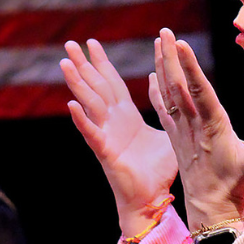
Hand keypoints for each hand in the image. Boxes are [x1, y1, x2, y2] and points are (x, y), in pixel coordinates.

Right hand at [60, 39, 177, 237]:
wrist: (152, 200)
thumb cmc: (159, 170)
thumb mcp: (167, 133)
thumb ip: (168, 112)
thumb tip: (178, 95)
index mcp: (126, 116)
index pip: (111, 82)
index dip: (102, 62)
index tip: (92, 43)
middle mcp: (113, 122)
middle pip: (95, 86)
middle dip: (84, 64)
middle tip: (70, 43)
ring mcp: (106, 135)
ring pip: (89, 104)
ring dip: (77, 83)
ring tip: (65, 63)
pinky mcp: (106, 152)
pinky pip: (92, 134)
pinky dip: (82, 120)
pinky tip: (71, 105)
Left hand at [150, 29, 243, 229]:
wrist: (210, 208)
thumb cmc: (235, 184)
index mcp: (211, 125)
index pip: (198, 90)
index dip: (189, 66)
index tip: (180, 43)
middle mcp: (192, 124)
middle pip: (178, 85)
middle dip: (171, 57)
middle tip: (164, 31)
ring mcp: (181, 130)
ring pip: (167, 92)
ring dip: (162, 67)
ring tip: (158, 43)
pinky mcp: (175, 137)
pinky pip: (163, 108)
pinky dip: (156, 90)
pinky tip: (152, 76)